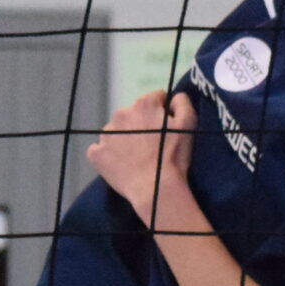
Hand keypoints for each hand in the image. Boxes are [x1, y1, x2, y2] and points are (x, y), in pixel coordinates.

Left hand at [86, 91, 196, 227]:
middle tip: (152, 146)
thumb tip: (174, 96)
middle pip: (133, 114)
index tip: (166, 128)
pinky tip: (121, 165)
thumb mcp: (188, 124)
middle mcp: (121, 113)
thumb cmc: (174, 157)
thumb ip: (182, 102)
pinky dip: (109, 155)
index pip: (155, 98)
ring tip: (137, 158)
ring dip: (125, 139)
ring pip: (116, 131)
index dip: (163, 112)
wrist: (154, 189)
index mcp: (144, 104)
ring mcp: (106, 134)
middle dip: (142, 125)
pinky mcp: (95, 153)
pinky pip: (101, 149)